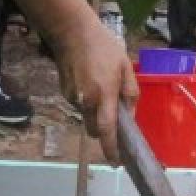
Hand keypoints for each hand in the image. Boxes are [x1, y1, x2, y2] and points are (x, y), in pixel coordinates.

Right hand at [53, 18, 138, 161]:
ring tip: (101, 87)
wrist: (72, 32)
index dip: (111, 149)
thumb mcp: (125, 66)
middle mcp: (86, 101)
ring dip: (95, 113)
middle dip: (105, 130)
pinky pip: (79, 106)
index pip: (108, 130)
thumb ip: (130, 92)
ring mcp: (73, 98)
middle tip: (114, 116)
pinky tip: (89, 81)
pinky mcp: (64, 93)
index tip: (116, 162)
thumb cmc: (104, 47)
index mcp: (104, 95)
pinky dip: (86, 102)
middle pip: (95, 129)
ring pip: (87, 118)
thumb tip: (130, 114)